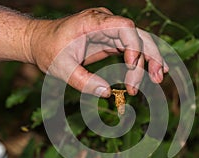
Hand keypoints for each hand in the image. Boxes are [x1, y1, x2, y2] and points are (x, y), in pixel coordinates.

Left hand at [28, 7, 167, 96]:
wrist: (39, 41)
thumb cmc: (47, 50)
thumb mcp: (61, 68)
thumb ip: (83, 81)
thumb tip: (107, 93)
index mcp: (93, 22)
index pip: (125, 27)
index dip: (134, 45)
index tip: (131, 66)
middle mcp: (105, 23)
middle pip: (138, 35)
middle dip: (150, 56)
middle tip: (158, 78)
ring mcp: (109, 31)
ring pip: (138, 42)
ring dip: (151, 59)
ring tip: (159, 78)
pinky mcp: (110, 40)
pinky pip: (131, 48)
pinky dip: (142, 60)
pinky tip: (153, 70)